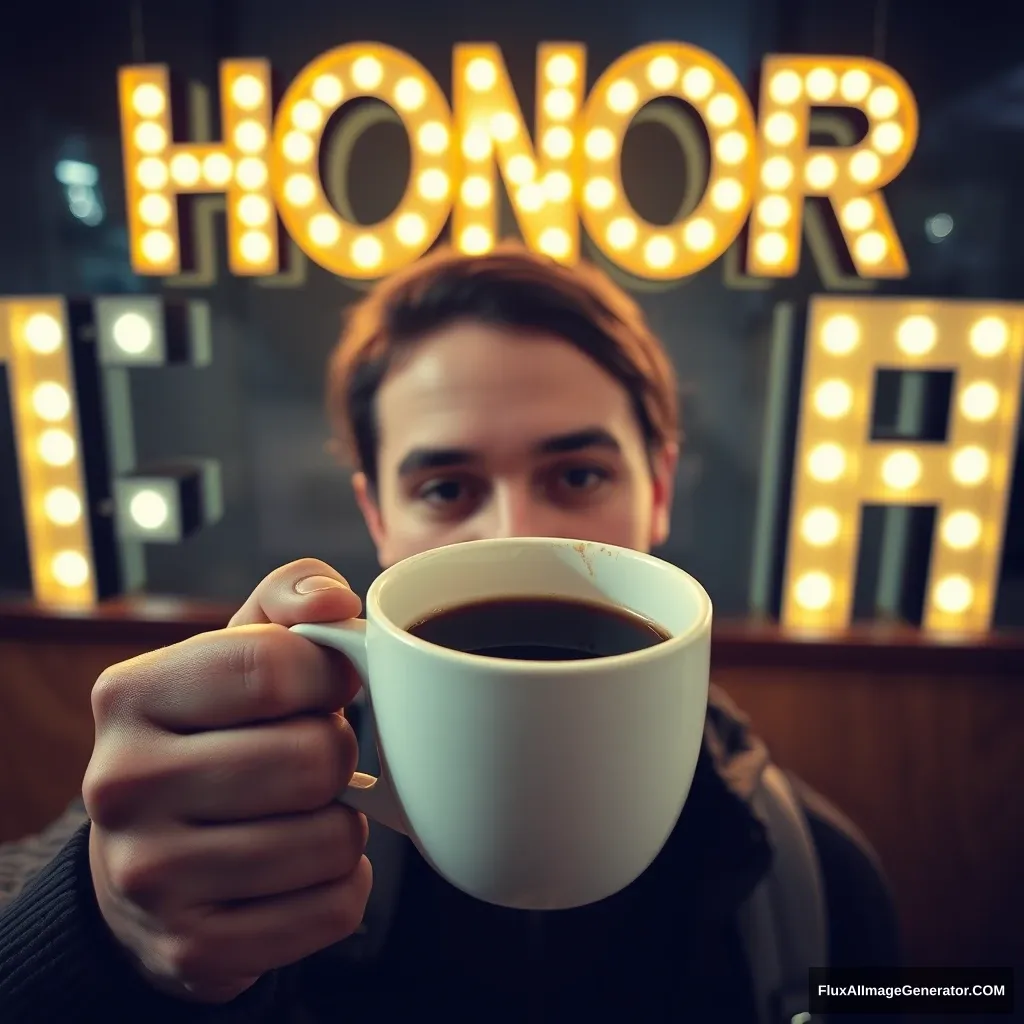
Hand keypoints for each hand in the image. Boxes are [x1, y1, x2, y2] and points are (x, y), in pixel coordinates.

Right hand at [83, 559, 371, 1003]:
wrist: (144, 864)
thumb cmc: (211, 735)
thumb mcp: (237, 649)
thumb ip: (291, 596)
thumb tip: (337, 601)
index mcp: (131, 694)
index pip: (274, 666)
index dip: (333, 672)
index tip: (338, 683)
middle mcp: (123, 783)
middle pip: (314, 757)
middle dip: (341, 752)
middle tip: (319, 755)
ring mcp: (151, 875)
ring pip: (333, 839)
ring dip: (346, 823)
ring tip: (309, 811)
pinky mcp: (193, 945)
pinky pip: (335, 909)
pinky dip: (343, 884)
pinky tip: (306, 869)